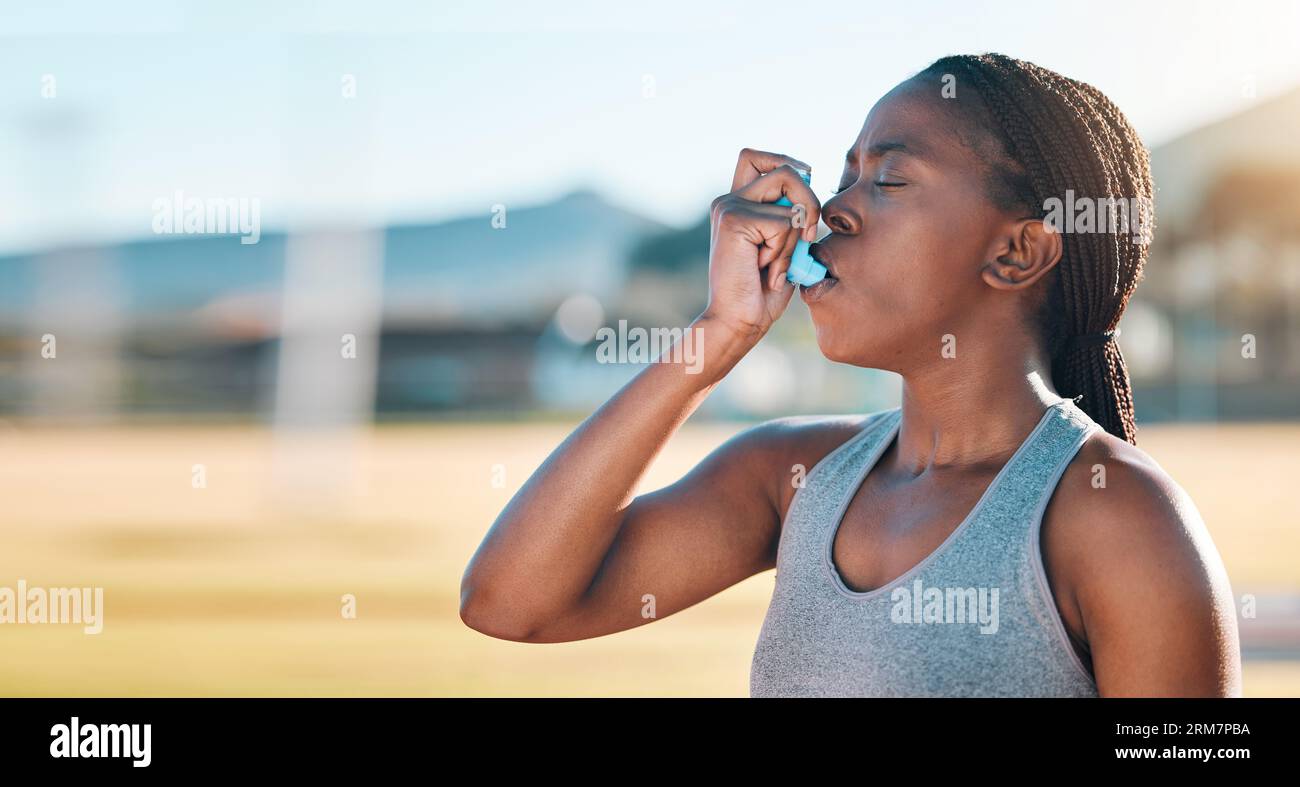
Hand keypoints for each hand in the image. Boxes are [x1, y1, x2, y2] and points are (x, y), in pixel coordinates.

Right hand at [701, 148, 820, 343]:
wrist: (739, 321)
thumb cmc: (762, 292)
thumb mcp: (785, 247)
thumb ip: (791, 218)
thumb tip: (809, 193)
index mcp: (738, 204)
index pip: (758, 158)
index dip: (787, 164)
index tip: (802, 196)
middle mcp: (729, 200)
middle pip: (785, 169)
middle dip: (809, 200)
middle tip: (807, 234)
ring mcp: (729, 207)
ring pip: (790, 195)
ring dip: (795, 235)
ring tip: (776, 264)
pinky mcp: (734, 219)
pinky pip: (784, 223)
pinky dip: (785, 251)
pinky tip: (767, 270)